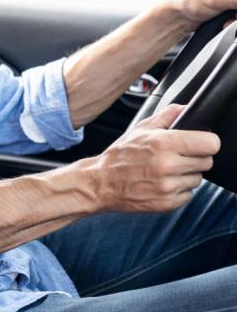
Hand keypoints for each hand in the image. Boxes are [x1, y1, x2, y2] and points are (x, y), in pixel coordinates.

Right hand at [88, 104, 218, 213]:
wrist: (101, 183)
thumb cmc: (119, 155)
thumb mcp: (140, 129)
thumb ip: (167, 116)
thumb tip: (185, 108)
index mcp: (163, 143)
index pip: (210, 143)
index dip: (206, 142)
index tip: (199, 143)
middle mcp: (167, 165)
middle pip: (207, 162)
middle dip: (195, 158)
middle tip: (177, 157)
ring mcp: (168, 186)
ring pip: (198, 179)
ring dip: (186, 175)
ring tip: (166, 171)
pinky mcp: (168, 203)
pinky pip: (189, 194)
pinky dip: (179, 190)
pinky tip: (162, 183)